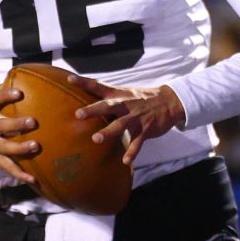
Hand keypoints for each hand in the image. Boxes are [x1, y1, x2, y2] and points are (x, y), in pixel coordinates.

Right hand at [0, 86, 38, 182]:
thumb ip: (3, 92)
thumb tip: (26, 77)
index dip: (4, 95)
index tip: (19, 92)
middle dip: (15, 124)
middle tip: (33, 121)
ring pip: (3, 149)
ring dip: (19, 149)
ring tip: (36, 146)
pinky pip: (6, 167)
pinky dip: (20, 174)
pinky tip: (33, 179)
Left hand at [70, 76, 185, 165]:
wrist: (170, 101)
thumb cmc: (143, 98)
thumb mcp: (126, 93)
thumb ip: (108, 96)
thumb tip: (87, 97)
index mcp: (119, 95)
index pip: (99, 86)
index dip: (84, 82)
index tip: (69, 79)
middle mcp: (126, 105)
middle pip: (108, 106)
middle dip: (93, 110)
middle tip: (78, 114)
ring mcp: (136, 118)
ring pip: (121, 125)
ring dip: (108, 132)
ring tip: (96, 139)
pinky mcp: (146, 129)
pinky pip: (137, 142)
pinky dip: (132, 152)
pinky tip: (125, 161)